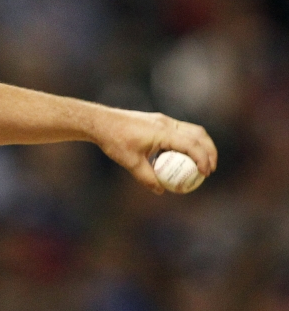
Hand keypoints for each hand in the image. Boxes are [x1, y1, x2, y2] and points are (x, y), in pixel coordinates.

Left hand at [93, 109, 217, 193]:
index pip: (191, 144)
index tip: (206, 173)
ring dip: (200, 145)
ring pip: (191, 130)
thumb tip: (160, 190)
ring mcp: (163, 120)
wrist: (100, 121)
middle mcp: (166, 123)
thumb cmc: (114, 140)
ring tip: (201, 163)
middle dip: (209, 151)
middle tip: (210, 169)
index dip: (203, 158)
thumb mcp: (129, 162)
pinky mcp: (158, 121)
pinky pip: (180, 130)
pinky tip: (182, 157)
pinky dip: (187, 142)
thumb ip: (146, 177)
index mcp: (162, 131)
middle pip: (198, 134)